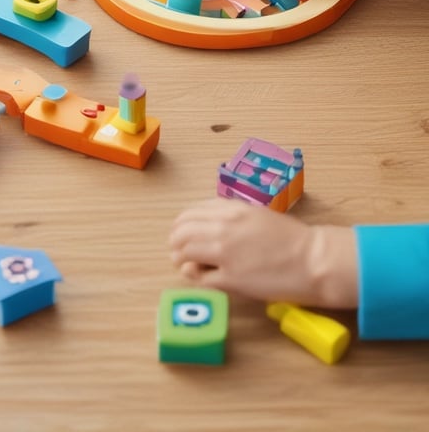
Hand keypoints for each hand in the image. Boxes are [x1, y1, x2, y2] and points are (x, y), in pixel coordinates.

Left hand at [168, 198, 357, 307]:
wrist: (313, 259)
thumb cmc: (290, 238)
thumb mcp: (254, 216)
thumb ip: (227, 217)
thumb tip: (202, 228)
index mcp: (230, 209)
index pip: (189, 214)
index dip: (181, 226)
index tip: (182, 235)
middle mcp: (223, 227)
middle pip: (181, 233)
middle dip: (175, 243)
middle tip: (179, 253)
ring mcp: (224, 253)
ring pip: (185, 253)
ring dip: (181, 260)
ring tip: (187, 265)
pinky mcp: (230, 278)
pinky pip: (200, 278)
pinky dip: (196, 277)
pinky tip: (203, 278)